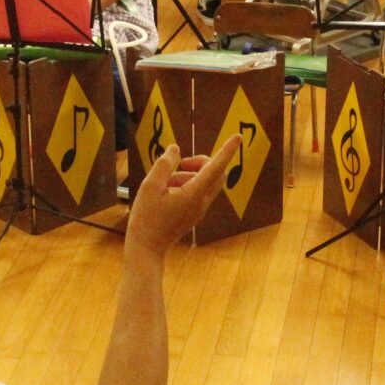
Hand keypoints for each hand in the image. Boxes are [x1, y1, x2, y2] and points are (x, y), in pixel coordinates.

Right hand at [125, 136, 239, 258]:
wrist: (147, 248)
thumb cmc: (146, 218)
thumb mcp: (150, 186)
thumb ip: (164, 165)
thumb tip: (175, 149)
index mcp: (194, 194)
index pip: (216, 167)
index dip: (227, 150)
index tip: (237, 136)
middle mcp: (202, 202)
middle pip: (216, 172)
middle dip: (201, 161)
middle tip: (179, 164)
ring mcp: (200, 210)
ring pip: (205, 182)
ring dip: (188, 174)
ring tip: (163, 184)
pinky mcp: (194, 214)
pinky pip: (198, 192)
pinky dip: (186, 185)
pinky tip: (165, 192)